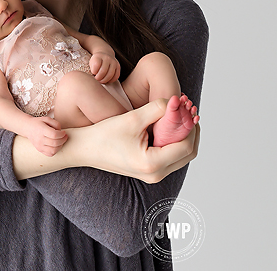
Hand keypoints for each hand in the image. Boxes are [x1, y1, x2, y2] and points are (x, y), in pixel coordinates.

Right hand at [25, 116, 66, 156]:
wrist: (27, 127)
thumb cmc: (38, 123)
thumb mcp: (47, 119)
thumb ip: (56, 123)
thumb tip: (61, 132)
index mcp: (41, 130)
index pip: (54, 135)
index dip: (62, 134)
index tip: (64, 132)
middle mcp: (39, 139)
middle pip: (55, 143)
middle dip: (63, 140)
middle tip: (65, 136)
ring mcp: (39, 146)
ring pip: (53, 150)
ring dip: (60, 146)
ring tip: (61, 141)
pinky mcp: (39, 149)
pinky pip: (50, 154)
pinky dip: (55, 151)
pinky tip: (56, 145)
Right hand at [69, 98, 198, 182]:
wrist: (85, 149)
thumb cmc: (104, 135)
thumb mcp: (132, 118)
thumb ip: (157, 109)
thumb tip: (176, 101)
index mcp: (152, 164)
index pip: (186, 145)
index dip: (190, 125)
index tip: (187, 108)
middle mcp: (156, 174)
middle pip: (188, 153)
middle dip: (191, 131)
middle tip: (188, 112)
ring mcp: (153, 175)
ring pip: (181, 156)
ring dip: (184, 136)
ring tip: (179, 116)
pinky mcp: (149, 171)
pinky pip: (171, 157)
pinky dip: (174, 142)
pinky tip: (169, 126)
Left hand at [88, 51, 119, 82]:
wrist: (105, 54)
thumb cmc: (96, 61)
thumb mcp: (91, 62)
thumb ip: (92, 69)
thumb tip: (94, 79)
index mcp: (98, 56)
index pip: (96, 65)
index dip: (94, 72)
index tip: (93, 73)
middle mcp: (107, 58)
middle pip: (103, 71)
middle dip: (99, 78)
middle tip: (96, 80)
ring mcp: (114, 62)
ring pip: (110, 74)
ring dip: (105, 80)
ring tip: (101, 81)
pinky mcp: (118, 66)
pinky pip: (116, 76)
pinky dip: (111, 80)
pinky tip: (107, 80)